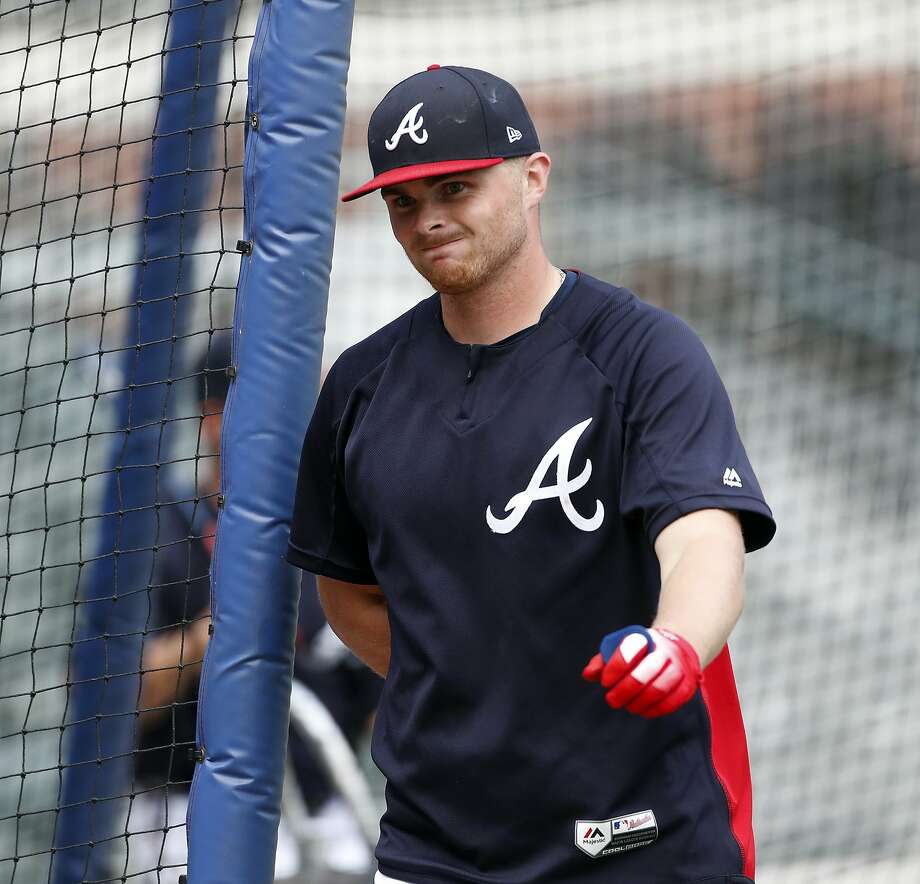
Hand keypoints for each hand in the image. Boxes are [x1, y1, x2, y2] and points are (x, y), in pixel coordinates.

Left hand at [582, 625, 700, 717]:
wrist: (672, 648)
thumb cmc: (638, 652)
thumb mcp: (618, 648)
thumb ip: (602, 660)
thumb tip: (588, 675)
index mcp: (644, 637)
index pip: (630, 650)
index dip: (615, 668)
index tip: (605, 682)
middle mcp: (665, 650)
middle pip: (646, 671)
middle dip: (625, 690)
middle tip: (611, 700)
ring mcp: (679, 667)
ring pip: (660, 688)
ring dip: (639, 702)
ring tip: (627, 706)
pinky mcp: (688, 684)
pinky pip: (673, 701)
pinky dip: (655, 709)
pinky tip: (643, 711)